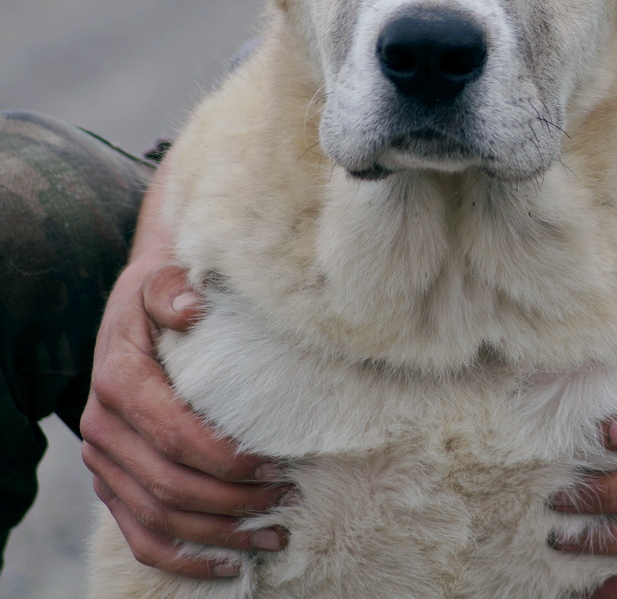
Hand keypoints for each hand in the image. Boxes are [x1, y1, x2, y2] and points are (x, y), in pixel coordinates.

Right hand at [81, 168, 294, 578]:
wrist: (134, 310)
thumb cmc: (163, 296)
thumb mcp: (165, 278)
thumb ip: (173, 289)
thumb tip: (190, 310)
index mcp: (119, 381)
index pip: (175, 435)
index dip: (226, 458)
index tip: (275, 462)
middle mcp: (103, 428)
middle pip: (170, 486)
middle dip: (234, 499)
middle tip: (289, 495)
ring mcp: (104, 462)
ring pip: (158, 519)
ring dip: (219, 534)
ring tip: (277, 530)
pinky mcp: (112, 483)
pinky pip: (140, 536)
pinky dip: (183, 557)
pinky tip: (231, 563)